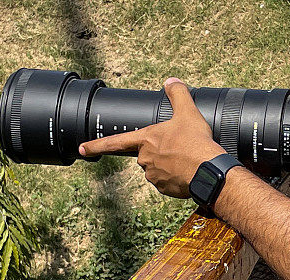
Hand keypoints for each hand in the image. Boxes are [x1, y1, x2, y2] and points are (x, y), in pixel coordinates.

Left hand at [79, 78, 225, 197]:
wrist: (208, 170)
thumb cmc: (195, 142)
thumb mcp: (188, 112)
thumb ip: (178, 94)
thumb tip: (171, 81)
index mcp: (146, 139)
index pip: (115, 142)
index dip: (96, 145)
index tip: (82, 149)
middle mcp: (145, 159)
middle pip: (147, 155)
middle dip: (161, 152)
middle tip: (180, 149)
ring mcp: (154, 176)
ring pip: (158, 169)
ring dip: (170, 165)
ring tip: (187, 160)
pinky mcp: (165, 189)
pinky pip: (168, 183)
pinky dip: (177, 178)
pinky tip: (188, 172)